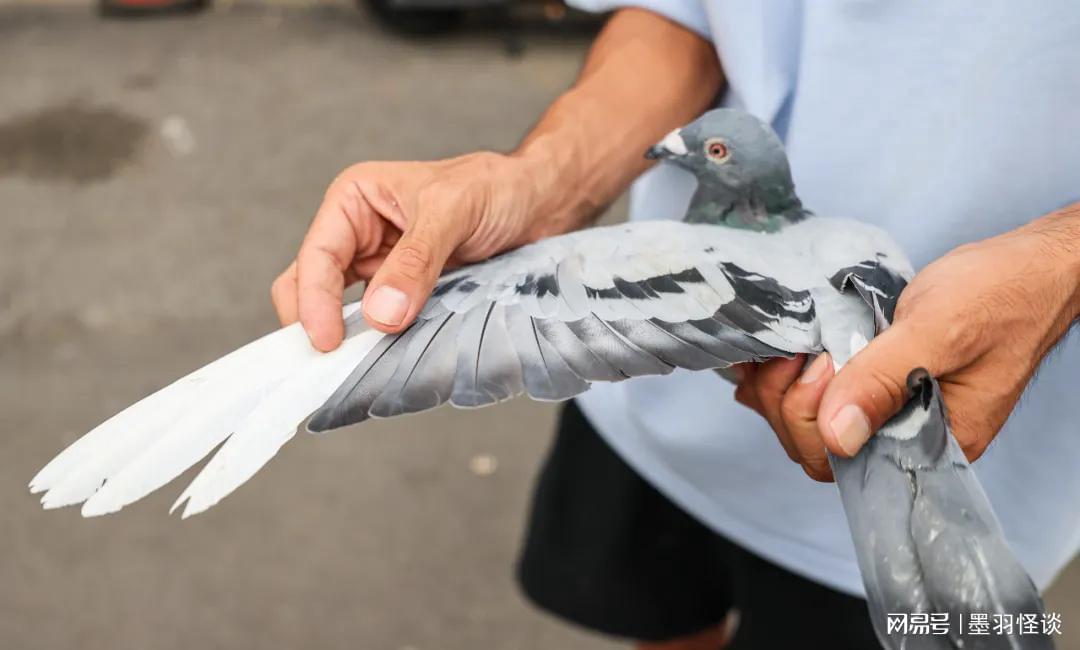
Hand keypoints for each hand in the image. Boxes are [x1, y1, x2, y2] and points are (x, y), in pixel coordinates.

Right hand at [272, 152, 547, 350]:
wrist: (538, 203)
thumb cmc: (496, 188)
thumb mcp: (453, 212)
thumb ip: (416, 261)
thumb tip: (381, 314)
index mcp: (354, 200)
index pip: (317, 256)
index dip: (314, 301)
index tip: (327, 341)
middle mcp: (359, 234)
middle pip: (315, 286)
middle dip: (314, 322)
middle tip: (321, 364)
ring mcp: (381, 267)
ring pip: (342, 309)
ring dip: (347, 337)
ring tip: (348, 368)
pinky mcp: (406, 294)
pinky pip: (380, 323)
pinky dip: (376, 343)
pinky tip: (380, 362)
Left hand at [736, 210, 1079, 480]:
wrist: (1027, 266)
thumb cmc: (1001, 294)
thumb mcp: (937, 332)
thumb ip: (884, 382)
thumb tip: (838, 437)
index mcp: (928, 441)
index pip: (840, 464)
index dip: (812, 420)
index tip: (822, 364)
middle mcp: (903, 434)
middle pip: (814, 447)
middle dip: (788, 401)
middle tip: (804, 350)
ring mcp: (887, 408)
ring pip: (810, 422)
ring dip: (783, 388)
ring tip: (791, 346)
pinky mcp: (876, 380)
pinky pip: (821, 395)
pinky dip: (791, 376)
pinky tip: (783, 351)